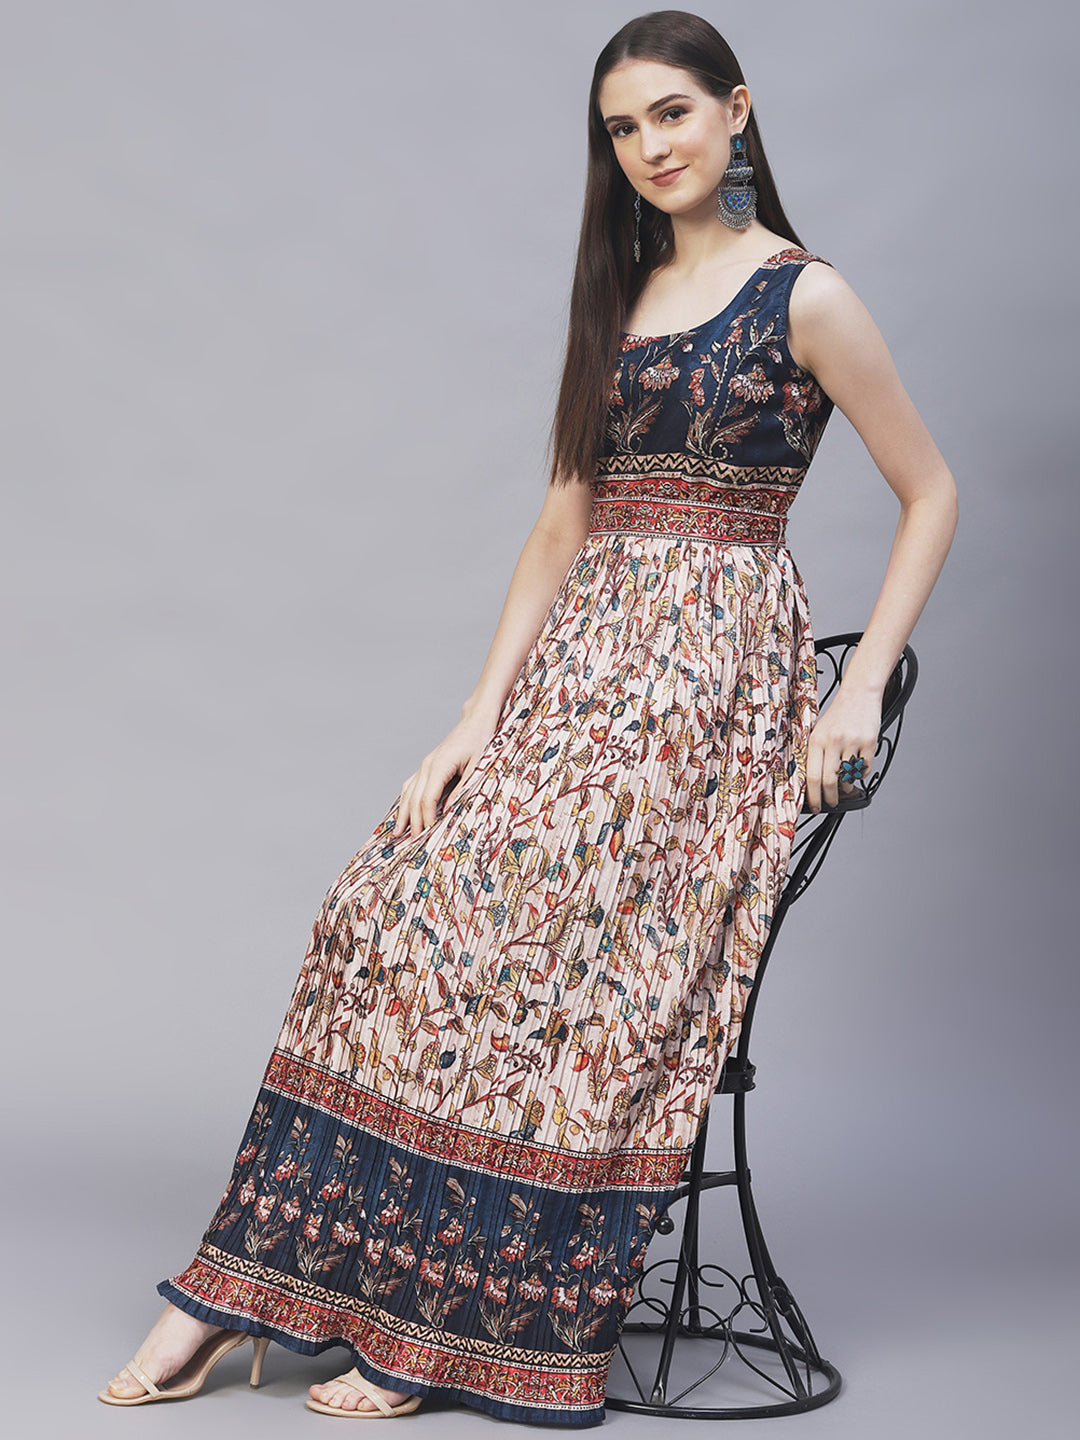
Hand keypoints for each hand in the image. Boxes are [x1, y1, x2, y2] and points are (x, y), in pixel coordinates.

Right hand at [390, 711, 500, 840]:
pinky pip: (411, 784)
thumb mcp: (478, 765)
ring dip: (403, 813)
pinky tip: (403, 812)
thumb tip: (450, 809)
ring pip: (408, 792)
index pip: (428, 798)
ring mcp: (425, 764)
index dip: (427, 818)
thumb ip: (464, 787)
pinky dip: (405, 800)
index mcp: (440, 765)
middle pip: (414, 798)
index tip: (427, 834)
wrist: (476, 720)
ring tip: (398, 833)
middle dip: (413, 821)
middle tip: (412, 843)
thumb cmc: (481, 740)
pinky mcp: (428, 764)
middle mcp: (428, 765)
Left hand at [804, 683, 881, 812]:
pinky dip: (860, 774)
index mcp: (816, 739)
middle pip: (829, 781)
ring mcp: (852, 742)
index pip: (811, 776)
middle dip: (829, 798)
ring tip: (844, 784)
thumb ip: (814, 753)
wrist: (859, 693)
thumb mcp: (818, 730)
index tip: (813, 806)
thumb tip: (810, 782)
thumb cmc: (837, 715)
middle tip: (830, 803)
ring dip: (846, 787)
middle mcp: (833, 741)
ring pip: (848, 777)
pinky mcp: (869, 742)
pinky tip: (856, 769)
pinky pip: (864, 769)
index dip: (812, 796)